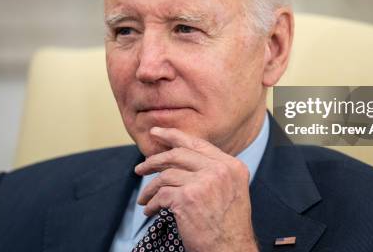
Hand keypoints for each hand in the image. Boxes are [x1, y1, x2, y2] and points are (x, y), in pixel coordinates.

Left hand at [135, 127, 258, 251]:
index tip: (157, 133)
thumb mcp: (231, 190)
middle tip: (140, 167)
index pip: (198, 143)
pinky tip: (150, 210)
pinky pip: (161, 195)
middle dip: (154, 160)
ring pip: (166, 176)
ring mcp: (203, 183)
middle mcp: (219, 170)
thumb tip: (183, 159)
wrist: (230, 250)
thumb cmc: (228, 226)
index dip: (174, 135)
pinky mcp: (187, 199)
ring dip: (150, 188)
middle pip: (178, 154)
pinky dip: (151, 203)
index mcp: (231, 166)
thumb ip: (213, 171)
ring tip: (144, 198)